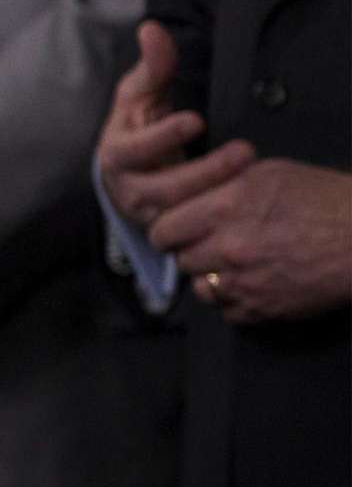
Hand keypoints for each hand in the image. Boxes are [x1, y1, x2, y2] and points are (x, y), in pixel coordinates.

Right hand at [98, 21, 252, 226]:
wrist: (132, 175)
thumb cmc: (136, 129)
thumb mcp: (141, 96)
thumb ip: (152, 66)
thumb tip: (152, 27)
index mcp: (114, 155)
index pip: (132, 150)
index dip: (162, 137)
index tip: (196, 119)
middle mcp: (126, 189)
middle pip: (164, 189)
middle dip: (205, 171)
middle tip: (245, 150)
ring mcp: (149, 216)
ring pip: (182, 215)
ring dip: (218, 192)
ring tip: (251, 170)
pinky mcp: (170, 234)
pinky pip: (196, 233)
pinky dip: (219, 218)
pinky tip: (246, 200)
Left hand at [151, 158, 351, 323]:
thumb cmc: (322, 197)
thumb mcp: (267, 173)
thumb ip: (223, 185)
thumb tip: (196, 193)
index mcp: (223, 208)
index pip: (164, 228)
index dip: (167, 230)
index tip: (174, 230)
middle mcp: (227, 248)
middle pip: (181, 260)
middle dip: (188, 253)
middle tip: (203, 247)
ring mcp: (246, 283)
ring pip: (202, 289)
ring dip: (209, 279)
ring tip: (225, 268)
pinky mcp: (266, 309)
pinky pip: (229, 313)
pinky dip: (234, 302)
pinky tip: (248, 287)